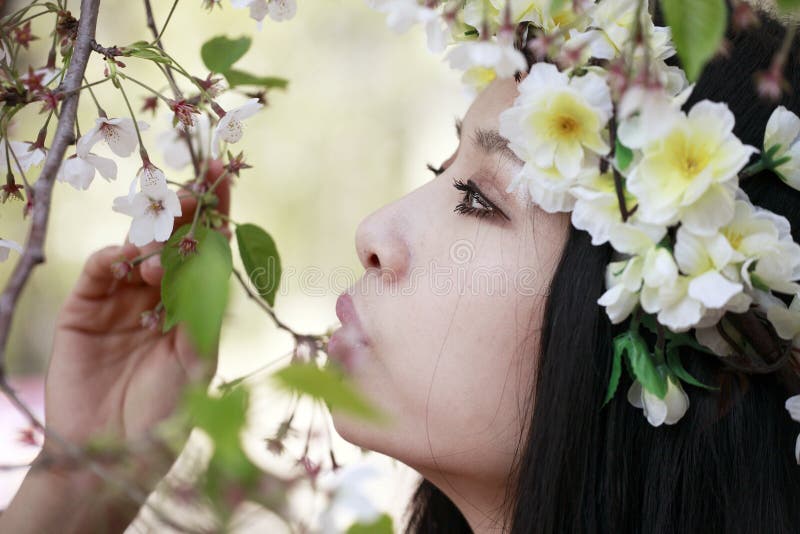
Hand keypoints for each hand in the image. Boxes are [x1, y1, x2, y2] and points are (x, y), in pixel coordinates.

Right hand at [44, 160, 230, 462]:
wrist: (110, 454)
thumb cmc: (165, 415)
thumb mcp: (197, 365)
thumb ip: (202, 314)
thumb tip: (213, 260)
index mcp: (192, 307)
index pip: (206, 250)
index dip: (216, 213)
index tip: (224, 175)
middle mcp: (157, 297)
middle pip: (171, 241)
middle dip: (184, 212)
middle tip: (195, 191)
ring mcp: (120, 301)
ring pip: (137, 249)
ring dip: (153, 234)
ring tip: (170, 232)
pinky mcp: (84, 309)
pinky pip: (101, 271)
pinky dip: (115, 257)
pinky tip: (131, 258)